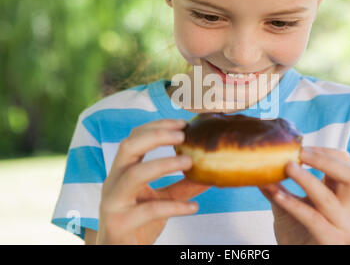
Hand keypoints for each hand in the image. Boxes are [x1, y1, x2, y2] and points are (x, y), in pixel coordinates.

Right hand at [96, 119, 210, 244]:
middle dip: (156, 135)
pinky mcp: (120, 223)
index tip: (183, 123)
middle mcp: (114, 182)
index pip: (134, 138)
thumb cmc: (138, 223)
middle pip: (128, 146)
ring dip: (163, 164)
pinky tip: (193, 207)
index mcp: (122, 171)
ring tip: (190, 162)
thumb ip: (183, 187)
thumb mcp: (162, 201)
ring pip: (134, 174)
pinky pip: (148, 210)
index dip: (157, 126)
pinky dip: (173, 206)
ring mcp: (114, 202)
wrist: (117, 253)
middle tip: (183, 135)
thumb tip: (210, 173)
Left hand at [258, 146, 349, 244]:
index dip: (326, 152)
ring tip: (287, 167)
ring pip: (329, 198)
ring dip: (307, 180)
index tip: (300, 147)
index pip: (345, 164)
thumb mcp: (285, 203)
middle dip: (326, 160)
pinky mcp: (331, 241)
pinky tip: (278, 196)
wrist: (295, 257)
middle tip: (301, 152)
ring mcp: (341, 225)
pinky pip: (314, 219)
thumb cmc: (295, 230)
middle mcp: (345, 207)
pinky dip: (295, 205)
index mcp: (339, 194)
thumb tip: (258, 165)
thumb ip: (276, 185)